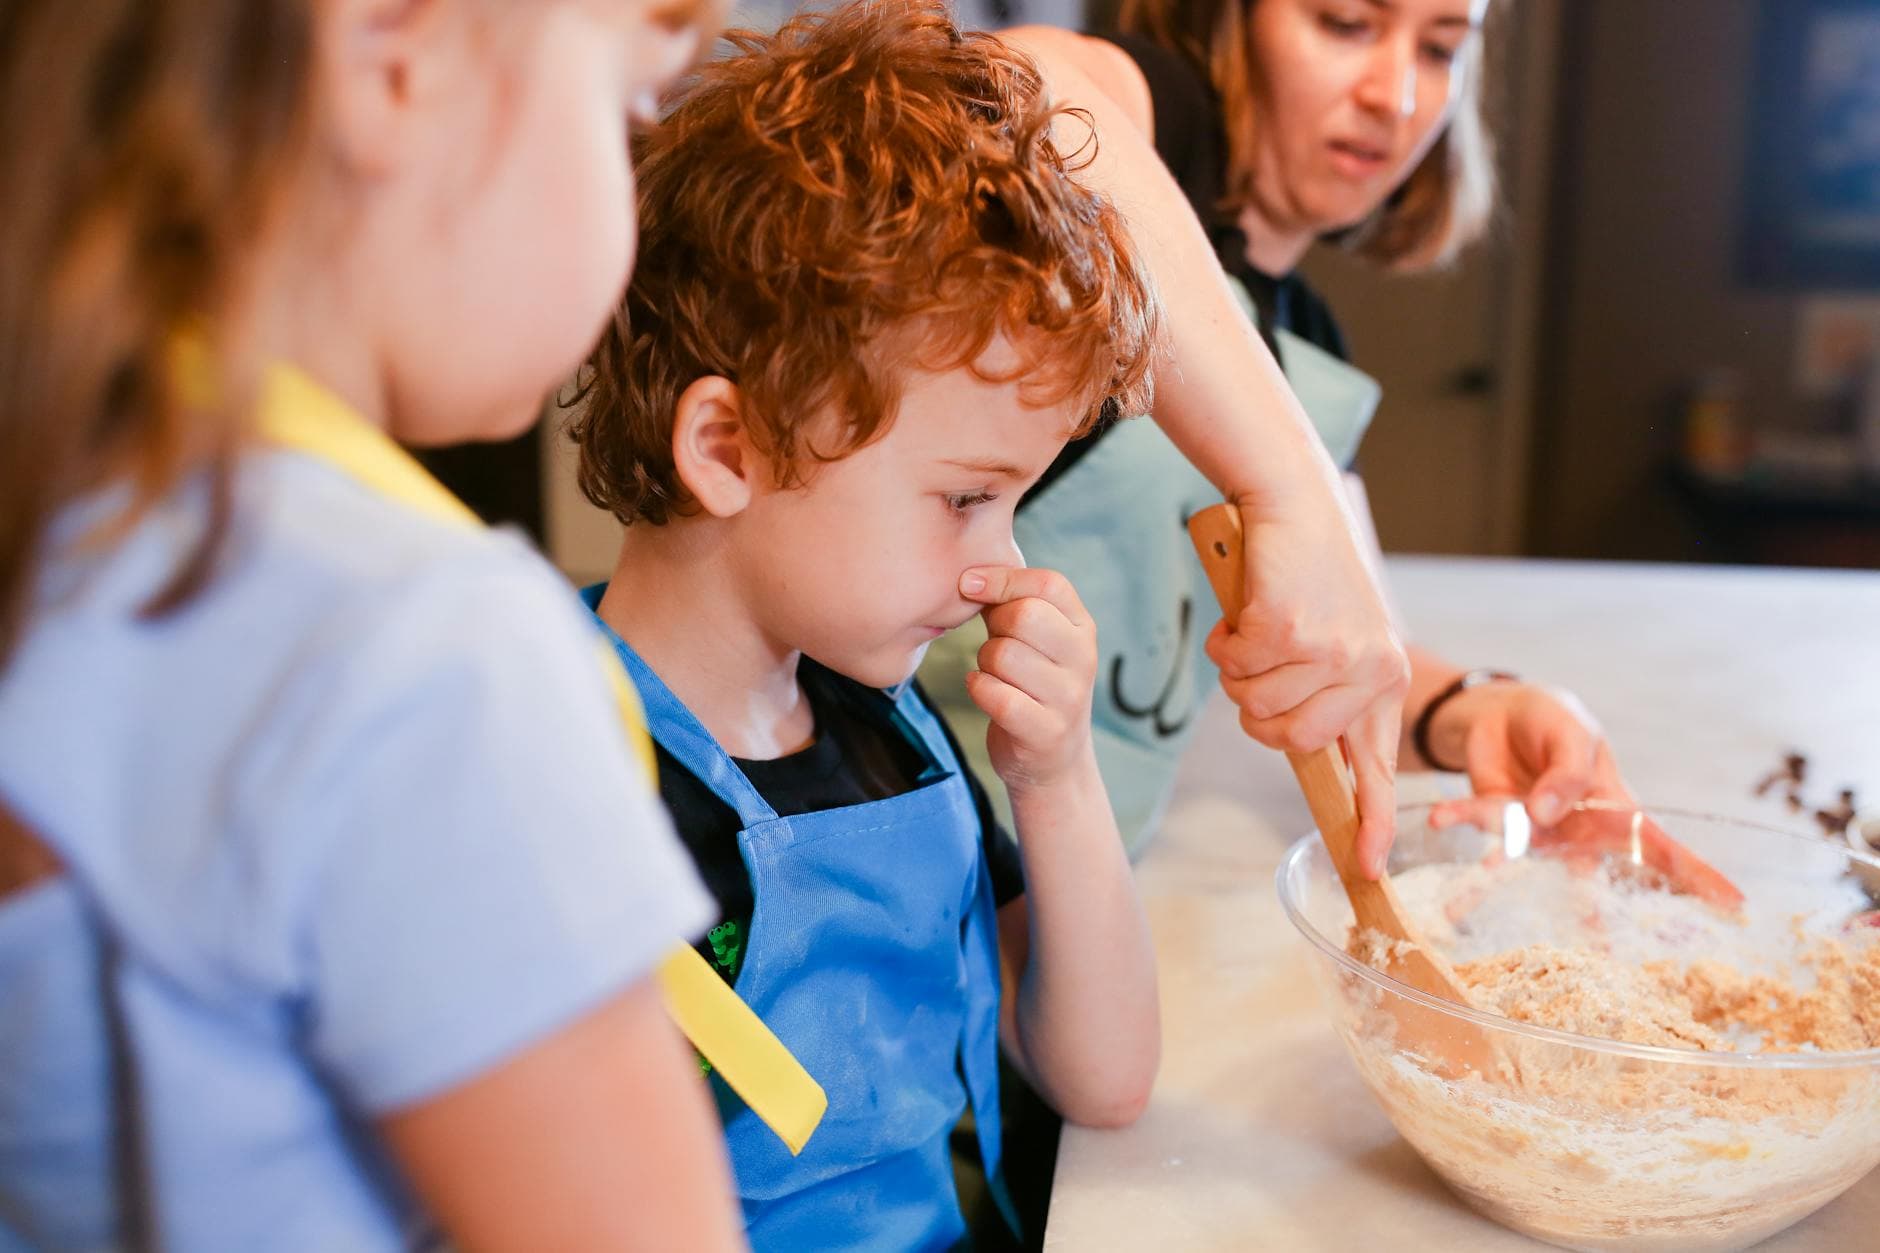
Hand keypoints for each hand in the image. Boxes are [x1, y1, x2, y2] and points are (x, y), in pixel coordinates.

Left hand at [959, 565, 1097, 791]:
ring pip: (1002, 655)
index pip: (1049, 585)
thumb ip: (1013, 605)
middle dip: (993, 626)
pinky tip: (984, 691)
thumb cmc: (1033, 686)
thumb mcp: (1037, 640)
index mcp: (1082, 628)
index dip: (1004, 579)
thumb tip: (971, 578)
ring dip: (984, 663)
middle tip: (994, 643)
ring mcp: (1068, 698)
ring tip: (995, 675)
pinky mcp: (1045, 732)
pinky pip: (995, 694)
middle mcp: (1083, 659)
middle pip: (1023, 616)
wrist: (1053, 762)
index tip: (971, 584)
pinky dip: (978, 688)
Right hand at [1202, 501, 1409, 877]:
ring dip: (1239, 671)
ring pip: (1255, 706)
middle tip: (1260, 667)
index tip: (1367, 868)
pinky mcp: (1290, 629)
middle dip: (1258, 713)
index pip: (1380, 767)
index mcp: (1387, 680)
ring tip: (1259, 628)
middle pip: (1290, 742)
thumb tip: (1291, 742)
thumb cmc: (1306, 573)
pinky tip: (1248, 608)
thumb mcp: (1334, 636)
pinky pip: (1234, 666)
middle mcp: (1371, 670)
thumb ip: (1323, 693)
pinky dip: (1226, 641)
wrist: (1294, 503)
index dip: (1371, 822)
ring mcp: (1332, 651)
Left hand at [1425, 683, 1743, 908]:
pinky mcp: (1492, 818)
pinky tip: (1433, 817)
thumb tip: (1550, 812)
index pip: (1660, 846)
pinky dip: (1453, 817)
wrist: (1501, 709)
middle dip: (1598, 920)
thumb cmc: (1553, 719)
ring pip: (1515, 862)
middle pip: (1593, 879)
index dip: (1697, 877)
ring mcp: (1531, 830)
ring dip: (1487, 886)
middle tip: (1602, 963)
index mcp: (1612, 807)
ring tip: (1459, 912)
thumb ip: (1567, 771)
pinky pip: (1472, 823)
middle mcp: (1574, 830)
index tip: (1735, 907)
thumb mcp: (1571, 731)